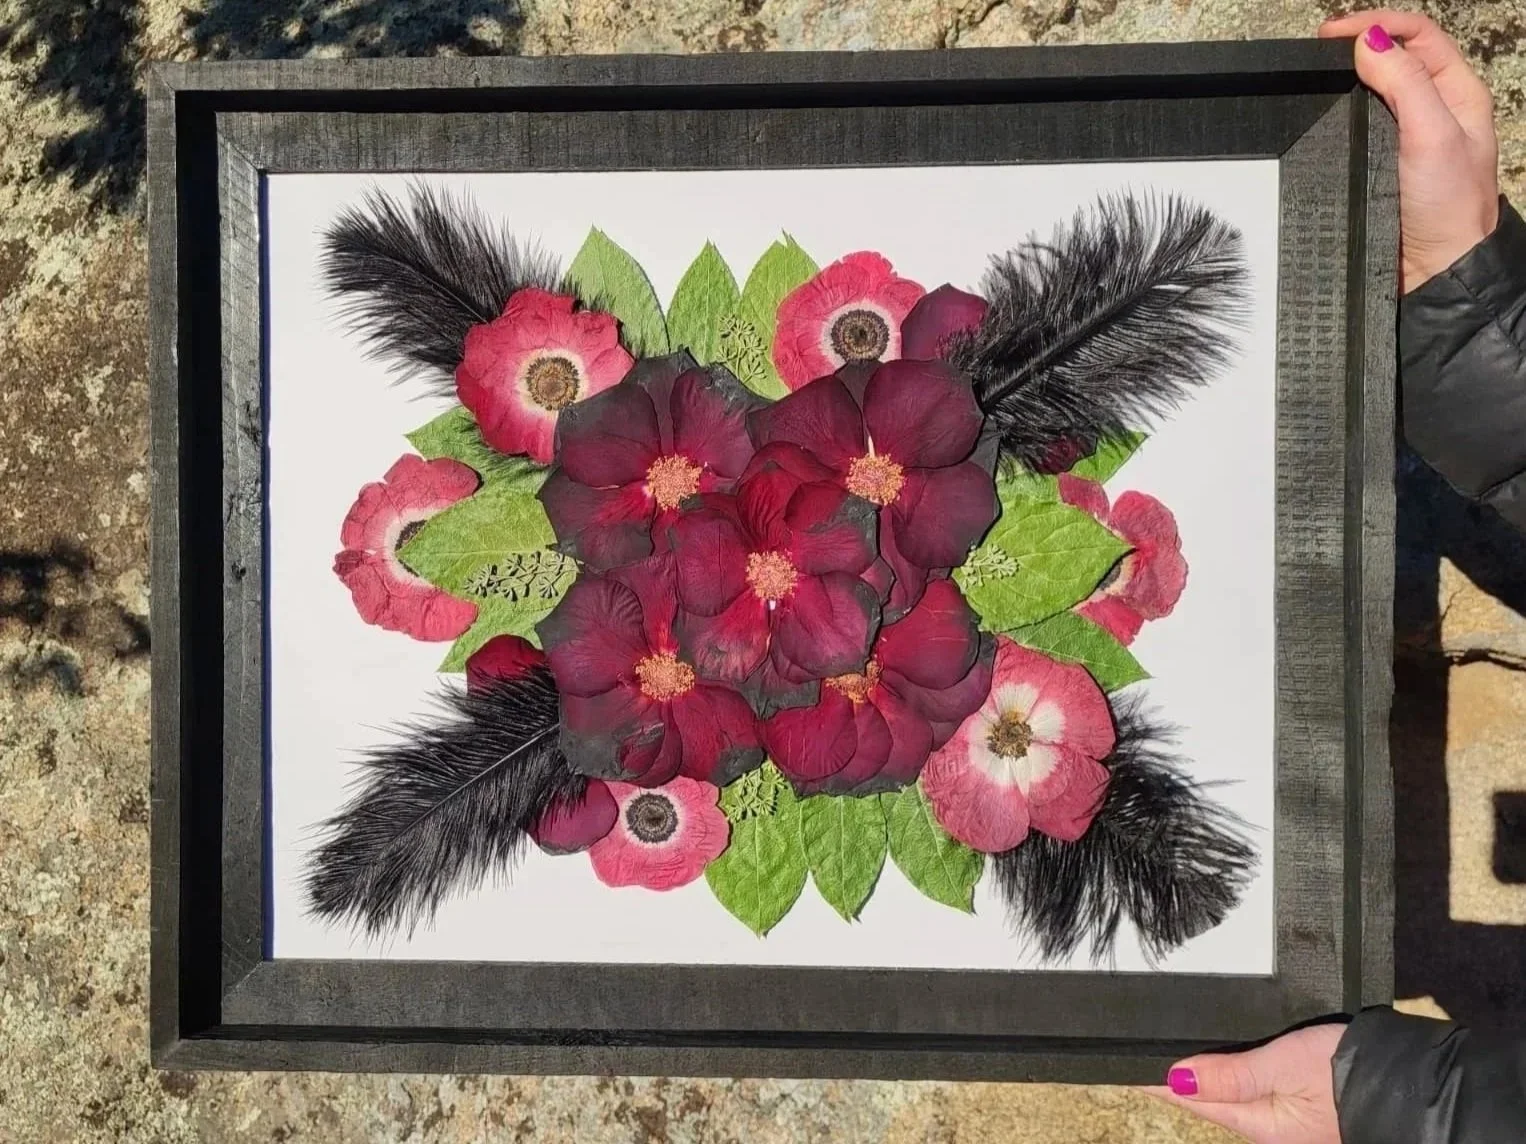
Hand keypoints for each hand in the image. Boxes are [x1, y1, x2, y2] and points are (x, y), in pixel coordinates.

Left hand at [1143, 1022, 1345, 1142]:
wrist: (1414, 1080)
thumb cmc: (1352, 1072)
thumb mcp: (1285, 1067)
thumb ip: (1232, 1074)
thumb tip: (1177, 1078)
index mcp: (1260, 1125)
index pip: (1192, 1099)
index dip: (1157, 1081)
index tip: (1124, 1068)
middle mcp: (1269, 1128)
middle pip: (1209, 1100)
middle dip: (1176, 1081)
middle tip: (1138, 1058)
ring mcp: (1286, 1118)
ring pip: (1230, 1095)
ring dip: (1201, 1078)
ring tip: (1167, 1061)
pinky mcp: (1302, 1105)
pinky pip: (1253, 1090)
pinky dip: (1229, 1076)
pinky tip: (1219, 1067)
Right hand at [1319, 10, 1499, 292]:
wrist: (1435, 269)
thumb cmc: (1448, 209)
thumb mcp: (1432, 134)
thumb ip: (1405, 83)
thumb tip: (1369, 41)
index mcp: (1457, 93)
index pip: (1418, 35)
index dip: (1377, 24)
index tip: (1334, 34)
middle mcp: (1433, 109)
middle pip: (1395, 55)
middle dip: (1358, 44)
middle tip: (1320, 49)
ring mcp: (1405, 136)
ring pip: (1374, 90)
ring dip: (1347, 79)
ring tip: (1320, 76)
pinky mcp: (1380, 162)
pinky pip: (1357, 126)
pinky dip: (1340, 113)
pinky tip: (1325, 115)